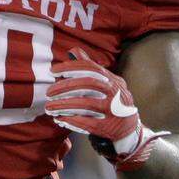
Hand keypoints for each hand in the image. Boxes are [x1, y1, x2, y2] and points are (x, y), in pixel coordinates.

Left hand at [44, 48, 166, 170]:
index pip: (91, 68)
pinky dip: (72, 120)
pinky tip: (60, 119)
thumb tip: (74, 51)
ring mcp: (114, 110)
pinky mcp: (109, 127)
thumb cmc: (111, 100)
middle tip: (49, 92)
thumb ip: (90, 68)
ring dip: (64, 105)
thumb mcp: (106, 83)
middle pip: (88, 84)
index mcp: (113, 80)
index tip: (52, 71)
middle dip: (65, 87)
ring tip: (50, 107)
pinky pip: (88, 123)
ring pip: (86, 104)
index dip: (70, 67)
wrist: (130, 127)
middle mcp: (116, 93)